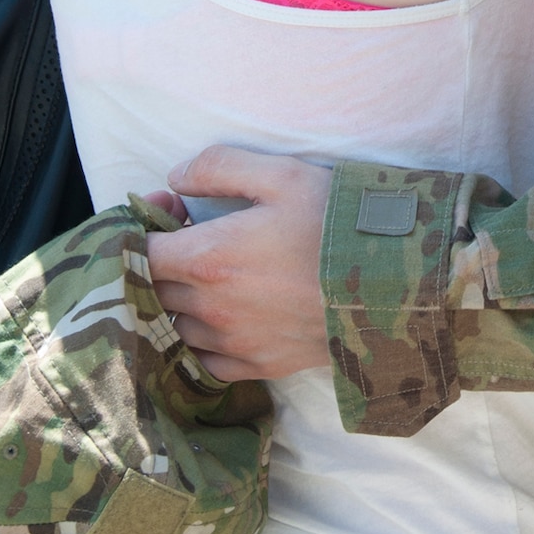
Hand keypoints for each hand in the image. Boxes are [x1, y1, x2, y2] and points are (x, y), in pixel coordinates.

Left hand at [145, 147, 332, 379]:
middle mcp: (212, 308)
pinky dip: (200, 339)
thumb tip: (175, 176)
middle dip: (160, 259)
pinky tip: (222, 315)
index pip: (140, 253)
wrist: (393, 284)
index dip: (142, 227)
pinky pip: (204, 361)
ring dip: (179, 299)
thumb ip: (220, 167)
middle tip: (190, 233)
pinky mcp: (258, 366)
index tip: (169, 207)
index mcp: (210, 258)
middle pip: (153, 289)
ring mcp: (234, 343)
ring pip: (175, 326)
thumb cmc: (336, 222)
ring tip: (210, 273)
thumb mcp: (282, 174)